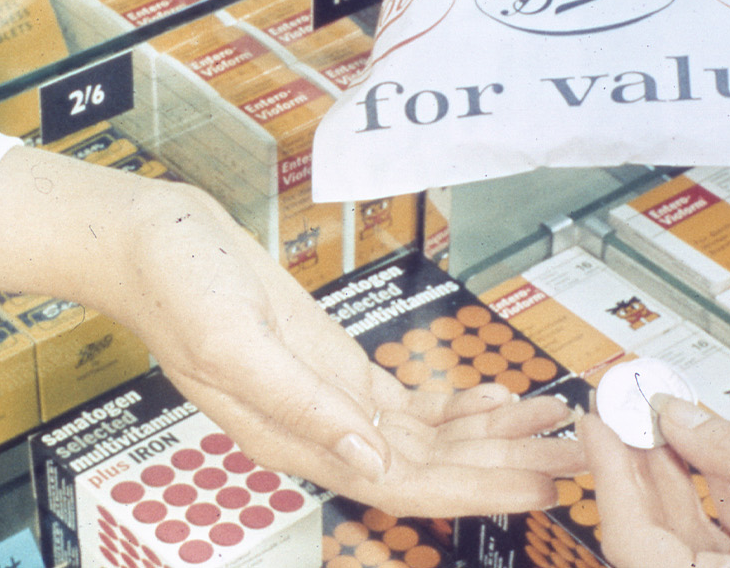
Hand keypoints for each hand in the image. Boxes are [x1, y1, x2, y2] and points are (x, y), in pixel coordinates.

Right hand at [0, 147, 581, 516]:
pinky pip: (407, 402)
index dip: (475, 489)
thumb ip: (303, 406)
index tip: (537, 490)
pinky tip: (497, 397)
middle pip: (430, 464)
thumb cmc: (178, 285)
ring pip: (428, 435)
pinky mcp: (335, 368)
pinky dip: (456, 403)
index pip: (402, 480)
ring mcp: (331, 399)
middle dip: (505, 466)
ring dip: (493, 435)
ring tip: (557, 430)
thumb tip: (370, 459)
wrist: (152, 239)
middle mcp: (321, 429)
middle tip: (577, 460)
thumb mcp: (235, 343)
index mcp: (294, 436)